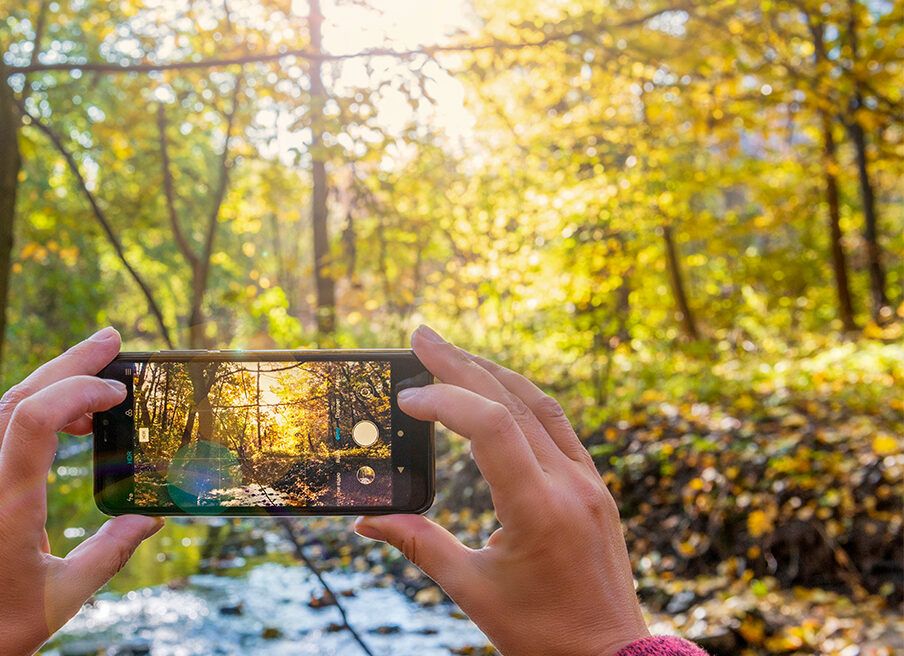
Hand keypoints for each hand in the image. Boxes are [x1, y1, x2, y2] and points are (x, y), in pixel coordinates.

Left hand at [0, 327, 162, 655]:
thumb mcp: (61, 600)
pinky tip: (33, 427)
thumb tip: (150, 520)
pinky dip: (10, 415)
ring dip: (40, 388)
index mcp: (4, 506)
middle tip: (110, 340)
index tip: (118, 391)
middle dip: (67, 362)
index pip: (37, 417)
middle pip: (17, 397)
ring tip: (87, 393)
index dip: (79, 389)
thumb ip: (109, 553)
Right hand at [354, 325, 647, 655]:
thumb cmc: (540, 632)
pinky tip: (496, 387)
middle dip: (461, 364)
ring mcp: (588, 481)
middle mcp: (570, 485)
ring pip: (540, 404)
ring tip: (451, 351)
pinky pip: (558, 424)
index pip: (493, 427)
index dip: (446, 401)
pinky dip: (521, 397)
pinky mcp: (595, 486)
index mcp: (539, 511)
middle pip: (514, 401)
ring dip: (492, 371)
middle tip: (420, 335)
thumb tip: (367, 520)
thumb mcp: (471, 590)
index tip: (406, 398)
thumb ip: (419, 544)